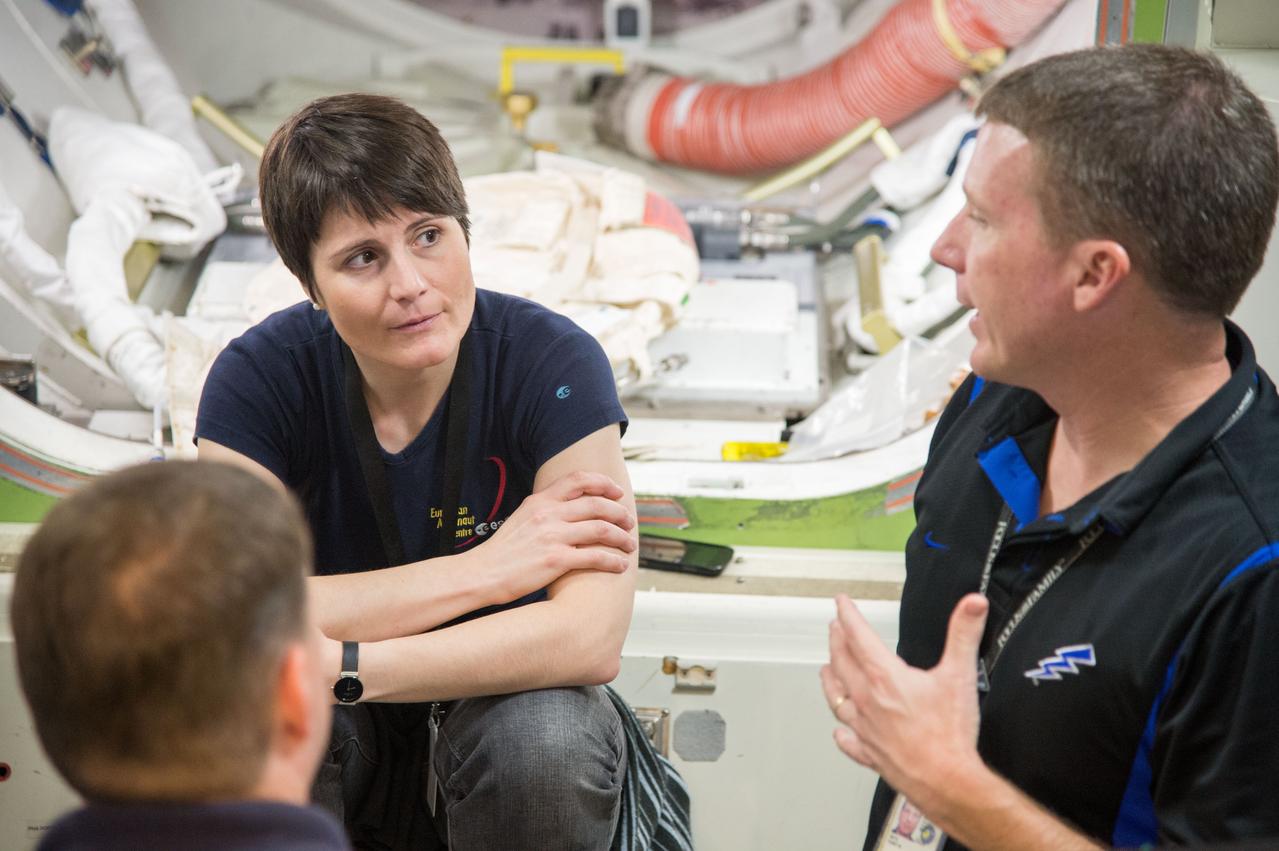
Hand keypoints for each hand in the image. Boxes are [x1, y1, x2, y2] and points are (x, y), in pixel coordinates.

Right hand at [479, 471, 635, 601]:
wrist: (482, 574)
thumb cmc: (503, 551)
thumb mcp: (521, 518)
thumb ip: (545, 508)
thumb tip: (570, 505)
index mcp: (540, 501)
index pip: (579, 480)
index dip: (604, 484)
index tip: (616, 493)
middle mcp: (548, 514)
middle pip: (597, 505)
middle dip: (619, 513)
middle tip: (629, 522)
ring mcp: (553, 537)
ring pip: (601, 530)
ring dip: (622, 537)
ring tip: (630, 545)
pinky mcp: (556, 561)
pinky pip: (595, 557)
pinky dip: (613, 561)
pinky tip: (620, 565)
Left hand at [819, 593, 988, 810]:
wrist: (948, 782)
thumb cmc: (950, 735)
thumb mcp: (960, 674)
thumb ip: (964, 634)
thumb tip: (972, 604)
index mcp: (885, 678)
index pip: (859, 637)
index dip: (849, 616)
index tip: (841, 603)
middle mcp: (868, 701)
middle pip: (843, 664)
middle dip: (837, 642)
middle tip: (834, 628)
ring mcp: (866, 729)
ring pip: (837, 700)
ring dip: (830, 681)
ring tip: (826, 671)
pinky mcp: (870, 753)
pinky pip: (850, 742)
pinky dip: (843, 734)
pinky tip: (840, 732)